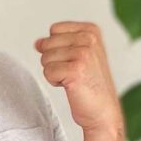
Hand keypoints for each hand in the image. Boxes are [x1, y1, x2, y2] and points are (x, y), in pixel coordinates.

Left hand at [34, 22, 122, 136]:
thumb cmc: (90, 85)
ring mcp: (83, 53)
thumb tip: (37, 43)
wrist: (102, 110)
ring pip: (45, 58)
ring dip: (55, 73)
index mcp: (91, 30)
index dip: (57, 48)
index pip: (54, 30)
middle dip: (54, 61)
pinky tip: (71, 86)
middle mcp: (89, 38)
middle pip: (47, 43)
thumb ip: (58, 44)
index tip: (75, 61)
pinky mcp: (75, 69)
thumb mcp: (78, 55)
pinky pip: (47, 71)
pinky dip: (55, 82)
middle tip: (74, 72)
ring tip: (73, 79)